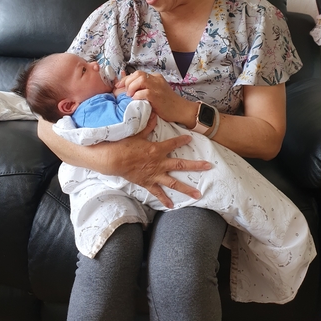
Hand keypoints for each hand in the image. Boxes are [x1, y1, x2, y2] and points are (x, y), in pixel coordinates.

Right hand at [37, 113, 211, 208]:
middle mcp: (158, 163)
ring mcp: (154, 174)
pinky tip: (172, 205)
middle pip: (180, 165)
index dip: (182, 140)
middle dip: (196, 165)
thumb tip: (155, 114)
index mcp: (156, 149)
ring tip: (198, 194)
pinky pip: (157, 192)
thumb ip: (147, 125)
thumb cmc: (123, 145)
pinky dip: (164, 199)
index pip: (173, 143)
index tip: (191, 139)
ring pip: (173, 183)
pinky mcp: (147, 183)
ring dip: (186, 188)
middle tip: (209, 166)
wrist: (112, 160)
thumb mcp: (135, 133)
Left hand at [116, 71, 195, 126]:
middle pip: (138, 74)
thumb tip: (128, 88)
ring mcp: (157, 87)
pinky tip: (135, 99)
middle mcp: (156, 80)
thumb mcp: (156, 92)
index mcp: (156, 77)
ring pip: (140, 80)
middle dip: (127, 82)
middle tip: (123, 91)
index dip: (126, 78)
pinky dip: (137, 95)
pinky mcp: (157, 96)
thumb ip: (145, 88)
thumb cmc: (167, 104)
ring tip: (129, 95)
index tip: (119, 85)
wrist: (181, 110)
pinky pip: (144, 92)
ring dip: (132, 87)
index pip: (138, 73)